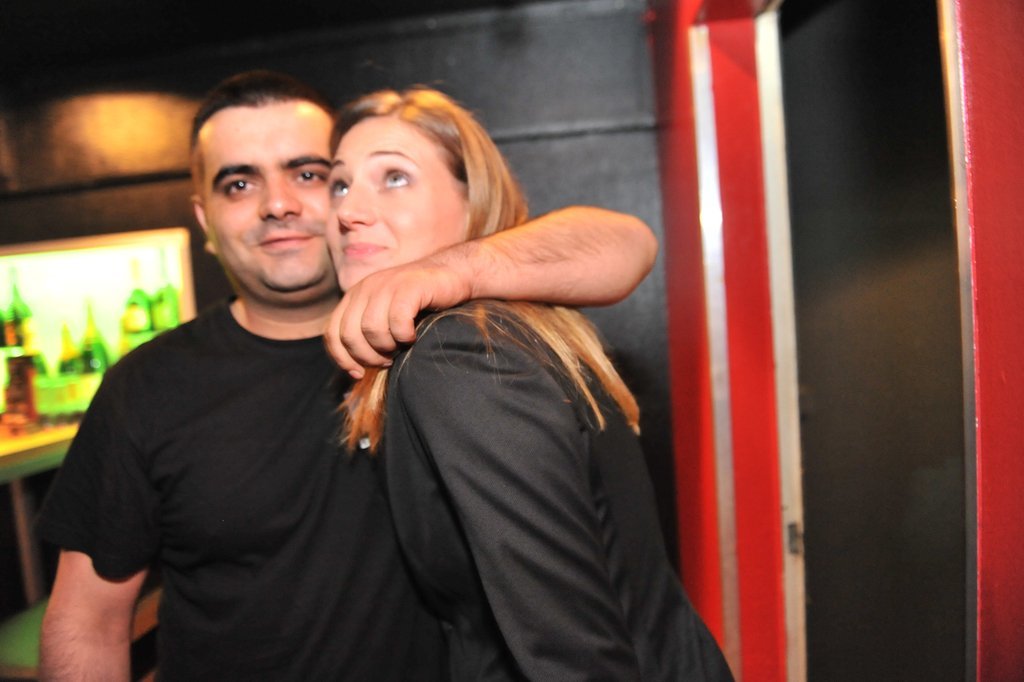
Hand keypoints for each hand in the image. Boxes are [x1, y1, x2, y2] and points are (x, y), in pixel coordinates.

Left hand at [325, 257, 473, 377]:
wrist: (452, 274)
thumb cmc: (420, 303)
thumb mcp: (385, 314)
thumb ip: (367, 331)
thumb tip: (355, 367)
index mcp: (354, 296)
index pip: (333, 333)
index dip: (342, 358)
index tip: (359, 373)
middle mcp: (365, 289)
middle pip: (349, 335)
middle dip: (367, 357)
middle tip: (386, 361)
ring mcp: (386, 286)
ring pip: (371, 329)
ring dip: (386, 347)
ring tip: (400, 347)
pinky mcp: (408, 287)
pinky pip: (396, 321)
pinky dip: (404, 335)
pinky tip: (412, 336)